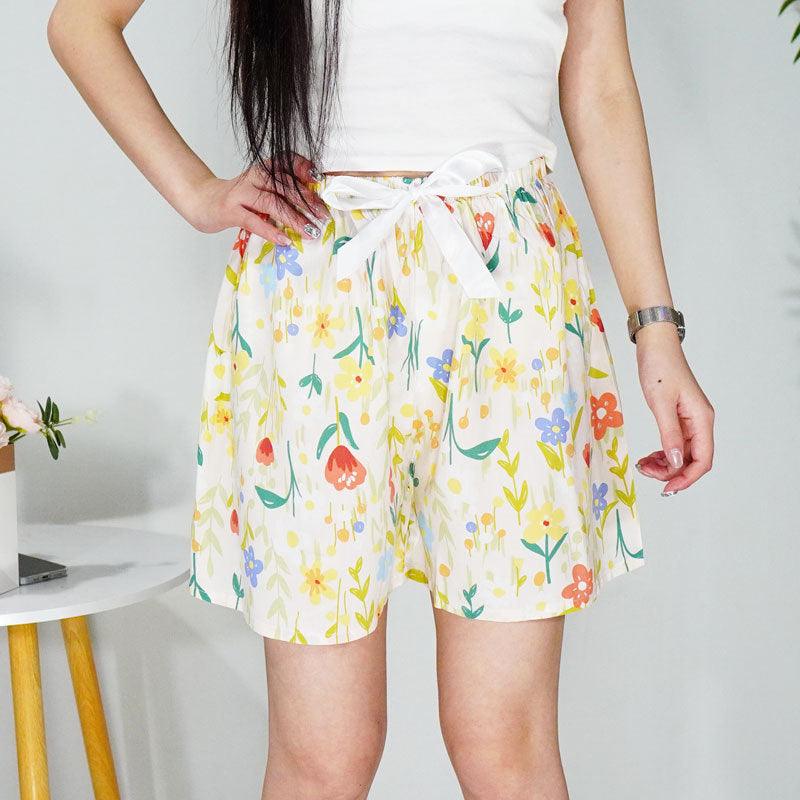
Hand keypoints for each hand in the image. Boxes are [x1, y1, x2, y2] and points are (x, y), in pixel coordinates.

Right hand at [183, 152, 329, 244]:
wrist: (202, 201)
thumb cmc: (238, 198)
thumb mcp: (261, 188)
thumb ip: (281, 191)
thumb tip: (314, 205)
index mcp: (262, 168)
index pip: (285, 161)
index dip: (302, 167)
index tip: (318, 179)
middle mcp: (253, 177)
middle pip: (283, 185)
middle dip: (306, 201)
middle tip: (323, 215)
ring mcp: (241, 193)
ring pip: (271, 203)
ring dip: (294, 218)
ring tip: (310, 231)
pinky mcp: (230, 211)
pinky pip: (254, 221)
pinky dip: (271, 231)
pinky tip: (285, 240)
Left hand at [634, 323, 714, 495]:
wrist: (655, 345)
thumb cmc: (659, 369)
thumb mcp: (660, 402)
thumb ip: (669, 433)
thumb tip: (676, 462)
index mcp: (702, 419)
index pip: (703, 459)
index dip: (687, 478)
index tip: (666, 488)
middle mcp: (700, 422)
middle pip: (692, 459)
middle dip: (671, 472)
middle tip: (645, 472)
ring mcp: (690, 420)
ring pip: (682, 453)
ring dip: (665, 464)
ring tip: (643, 465)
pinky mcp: (678, 416)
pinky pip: (674, 442)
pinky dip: (663, 453)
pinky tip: (648, 456)